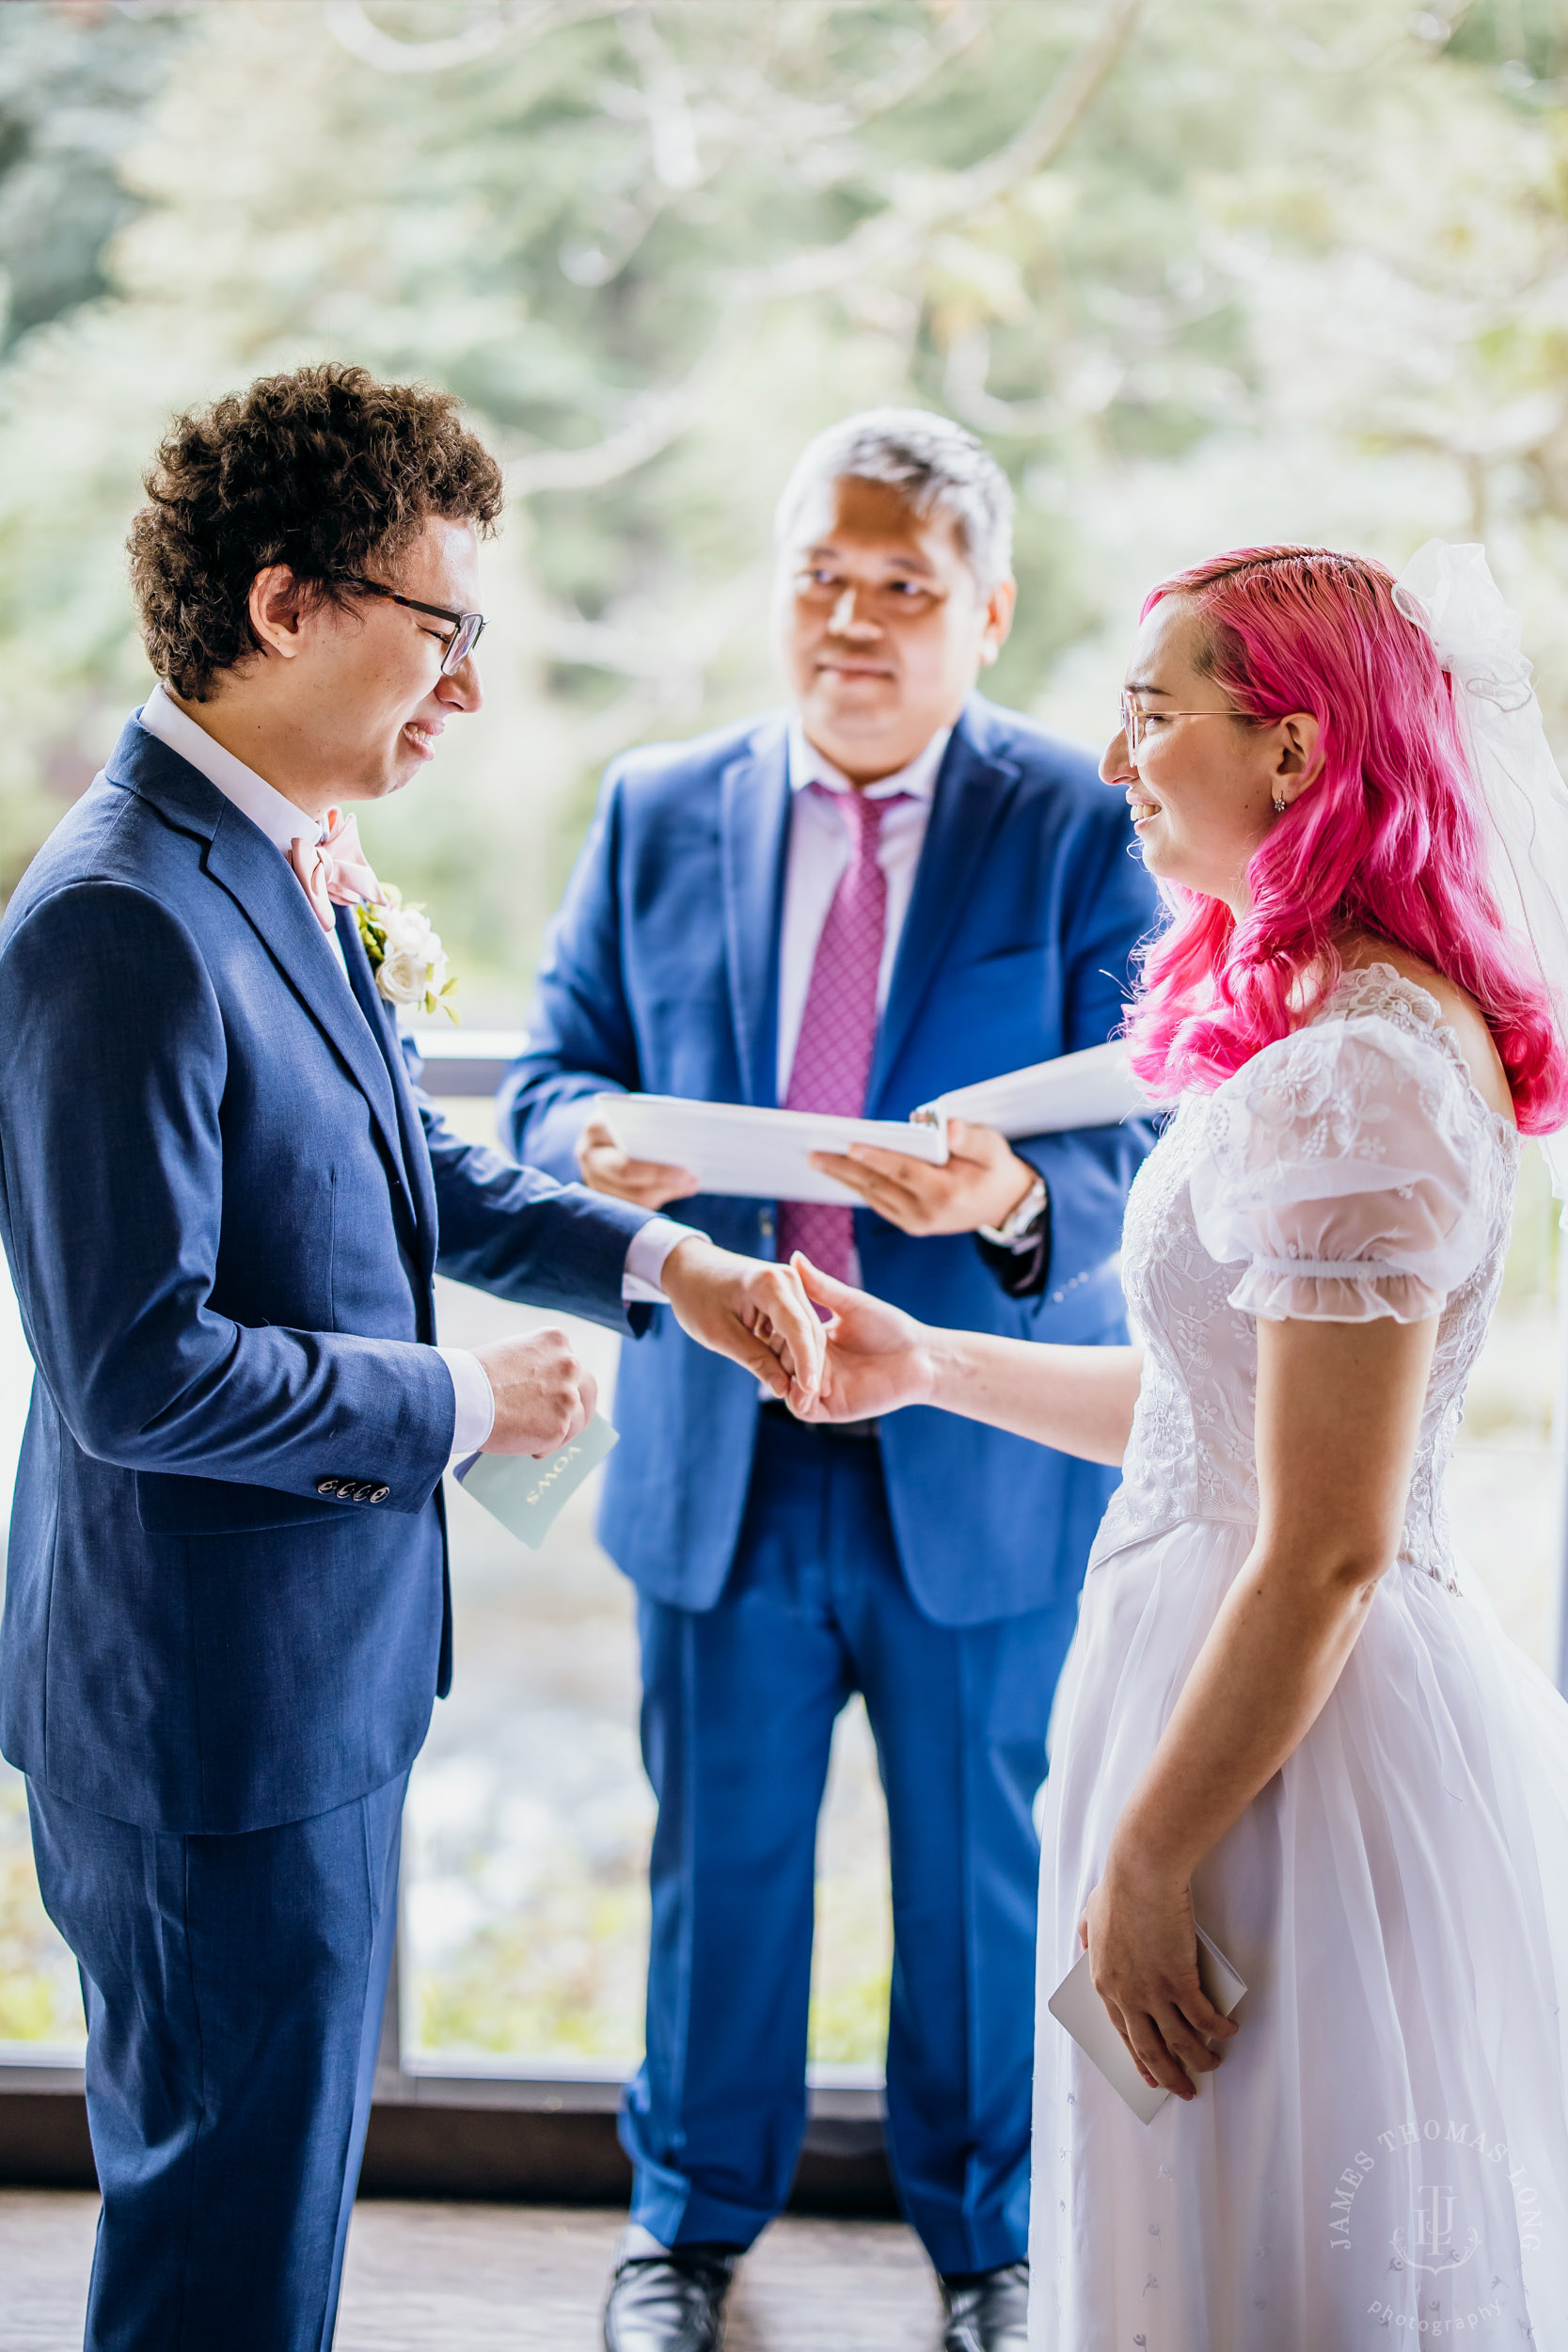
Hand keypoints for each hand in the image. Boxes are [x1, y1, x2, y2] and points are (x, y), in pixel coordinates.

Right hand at [472, 1326, 597, 1457]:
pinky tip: (529, 1448)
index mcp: (556, 1341)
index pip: (570, 1364)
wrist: (462, 1396)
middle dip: (582, 1407)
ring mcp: (567, 1396)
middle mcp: (569, 1365)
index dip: (563, 1382)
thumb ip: (533, 1366)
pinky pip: (558, 1441)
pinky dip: (545, 1447)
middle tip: (570, 1422)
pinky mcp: (559, 1426)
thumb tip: (538, 1392)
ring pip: (576, 1419)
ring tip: (536, 1441)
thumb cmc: (474, 1376)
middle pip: (588, 1388)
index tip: (555, 1396)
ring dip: (561, 1431)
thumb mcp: (510, 1354)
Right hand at [576, 1114, 698, 1209]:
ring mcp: (594, 1180)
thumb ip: (657, 1119)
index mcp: (595, 1128)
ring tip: (691, 1183)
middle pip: (624, 1172)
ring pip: (631, 1195)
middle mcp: (589, 1156)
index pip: (619, 1140)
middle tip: (690, 1176)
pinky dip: (661, 1197)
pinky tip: (681, 1188)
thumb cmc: (631, 1119)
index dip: (650, 1152)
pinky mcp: (605, 1197)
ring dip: (666, 1190)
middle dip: (660, 1175)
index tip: (681, 1157)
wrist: (608, 1134)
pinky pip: (635, 1205)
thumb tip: (688, 1134)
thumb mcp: (640, 1111)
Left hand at [660, 1236, 825, 1405]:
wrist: (688, 1268)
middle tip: (797, 1404)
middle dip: (805, 1368)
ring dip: (797, 1361)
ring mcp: (790, 1285)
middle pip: (809, 1331)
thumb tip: (783, 1389)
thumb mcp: (719, 1334)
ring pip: (807, 1332)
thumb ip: (754, 1360)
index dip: (806, 1362)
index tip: (808, 1392)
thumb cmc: (696, 1297)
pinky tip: (778, 1368)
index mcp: (769, 1284)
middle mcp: (788, 1280)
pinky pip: (797, 1328)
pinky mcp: (788, 1295)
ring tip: (782, 1388)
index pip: (798, 1328)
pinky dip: (790, 1350)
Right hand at [787, 1253, 937, 1422]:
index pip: (782, 1336)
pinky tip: (801, 1383)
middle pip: (779, 1361)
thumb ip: (820, 1287)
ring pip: (786, 1385)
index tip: (764, 1315)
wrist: (920, 1357)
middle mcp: (814, 1365)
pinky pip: (802, 1409)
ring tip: (788, 1361)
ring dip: (783, 1374)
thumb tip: (794, 1257)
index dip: (772, 1328)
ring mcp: (821, 1388)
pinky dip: (797, 1398)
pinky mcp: (832, 1408)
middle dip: (774, 1351)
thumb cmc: (890, 1327)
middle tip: (772, 1340)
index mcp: (814, 1341)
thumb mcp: (850, 1304)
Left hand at [808, 1119, 1037, 1237]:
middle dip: (844, 1169)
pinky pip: (877, 1201)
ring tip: (817, 1159)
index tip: (850, 1144)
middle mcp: (927, 1213)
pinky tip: (838, 1171)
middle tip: (814, 1153)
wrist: (1003, 1205)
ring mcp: (916, 1223)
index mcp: (947, 1193)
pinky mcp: (910, 1224)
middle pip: (879, 1186)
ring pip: (873, 1195)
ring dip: (844, 1177)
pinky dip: (857, 1185)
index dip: (877, 1158)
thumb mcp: (992, 1147)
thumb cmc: (994, 1167)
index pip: (904, 1172)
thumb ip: (970, 1138)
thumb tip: (948, 1127)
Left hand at [1078, 1849, 1237, 2101]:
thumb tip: (1083, 1944)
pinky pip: (1203, 2018)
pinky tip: (1229, 2031)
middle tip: (1184, 2090)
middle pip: (1149, 2048)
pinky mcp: (1180, 1982)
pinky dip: (1218, 2030)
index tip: (1151, 2074)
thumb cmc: (1120, 1886)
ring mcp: (1153, 1992)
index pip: (1122, 2032)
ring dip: (1199, 2059)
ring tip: (1213, 2066)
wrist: (1142, 1872)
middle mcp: (1127, 1996)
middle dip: (1168, 2074)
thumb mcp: (1092, 1913)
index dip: (1139, 2057)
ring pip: (1180, 2040)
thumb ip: (1087, 1933)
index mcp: (1105, 1983)